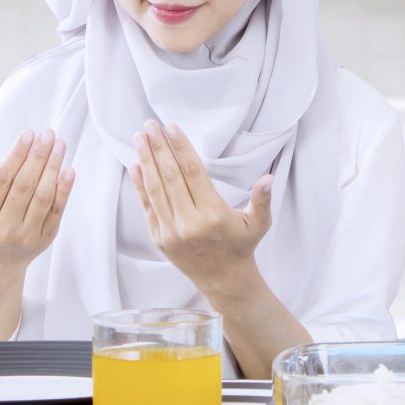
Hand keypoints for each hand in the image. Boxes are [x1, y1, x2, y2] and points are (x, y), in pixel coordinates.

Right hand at [0, 130, 73, 269]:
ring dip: (53, 168)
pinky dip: (64, 189)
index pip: (1, 180)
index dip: (16, 155)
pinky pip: (57, 210)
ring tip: (59, 144)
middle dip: (37, 156)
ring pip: (43, 196)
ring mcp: (27, 235)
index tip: (27, 134)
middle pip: (24, 185)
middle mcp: (4, 228)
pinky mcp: (46, 237)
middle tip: (47, 133)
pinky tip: (68, 169)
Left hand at [131, 120, 273, 293]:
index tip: (171, 127)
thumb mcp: (259, 223)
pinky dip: (139, 185)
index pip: (193, 172)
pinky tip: (135, 164)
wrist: (223, 280)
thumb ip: (263, 199)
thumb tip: (269, 179)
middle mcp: (189, 223)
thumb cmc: (242, 246)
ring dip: (146, 160)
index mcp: (213, 215)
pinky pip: (147, 206)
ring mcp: (171, 231)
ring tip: (139, 137)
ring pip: (155, 189)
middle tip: (149, 124)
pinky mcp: (159, 238)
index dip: (181, 148)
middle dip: (159, 147)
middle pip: (170, 177)